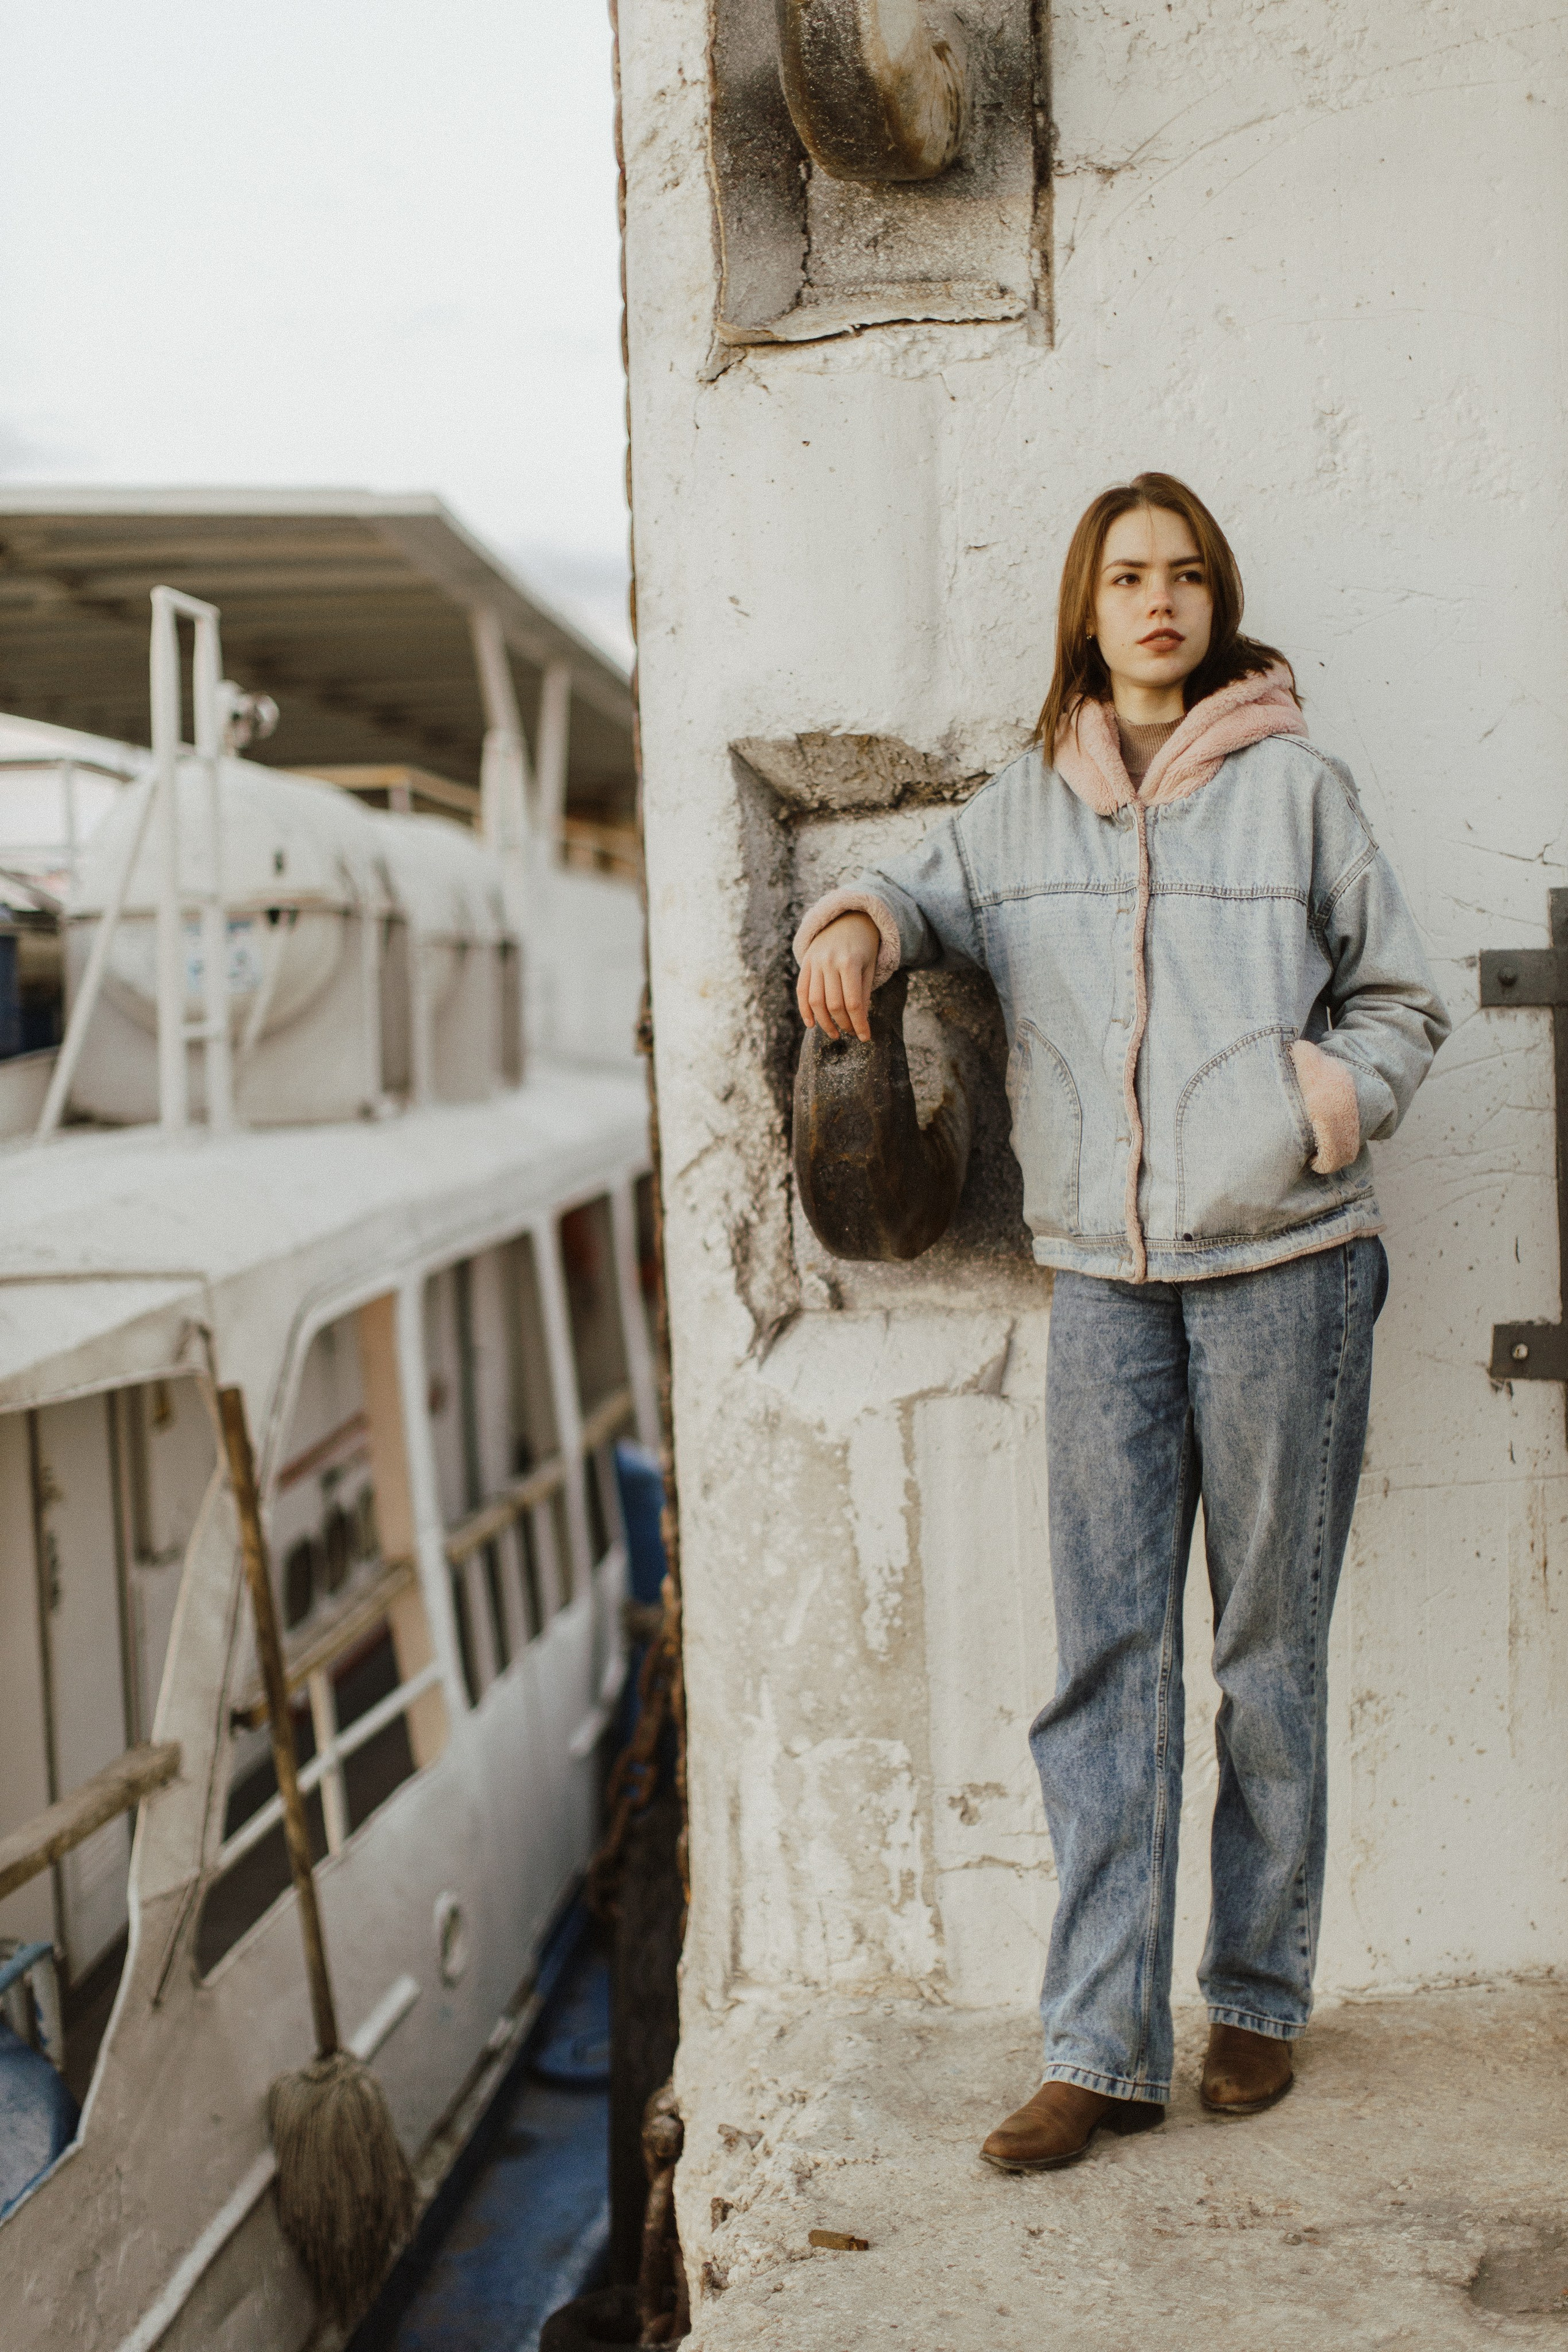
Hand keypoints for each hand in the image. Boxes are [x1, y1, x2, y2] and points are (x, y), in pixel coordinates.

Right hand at [796, 911, 879, 1041]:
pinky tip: (811, 1024)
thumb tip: (859, 1023)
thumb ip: (863, 993)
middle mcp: (829, 962)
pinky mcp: (806, 963)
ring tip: (834, 1033)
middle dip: (843, 1024)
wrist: (847, 919)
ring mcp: (815, 962)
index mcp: (850, 963)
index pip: (853, 1003)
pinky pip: (802, 991)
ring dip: (824, 1022)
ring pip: (815, 1001)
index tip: (865, 1038)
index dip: (859, 1024)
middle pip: (833, 1005)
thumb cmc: (864, 946)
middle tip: (851, 1033)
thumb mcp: (869, 967)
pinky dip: (805, 1010)